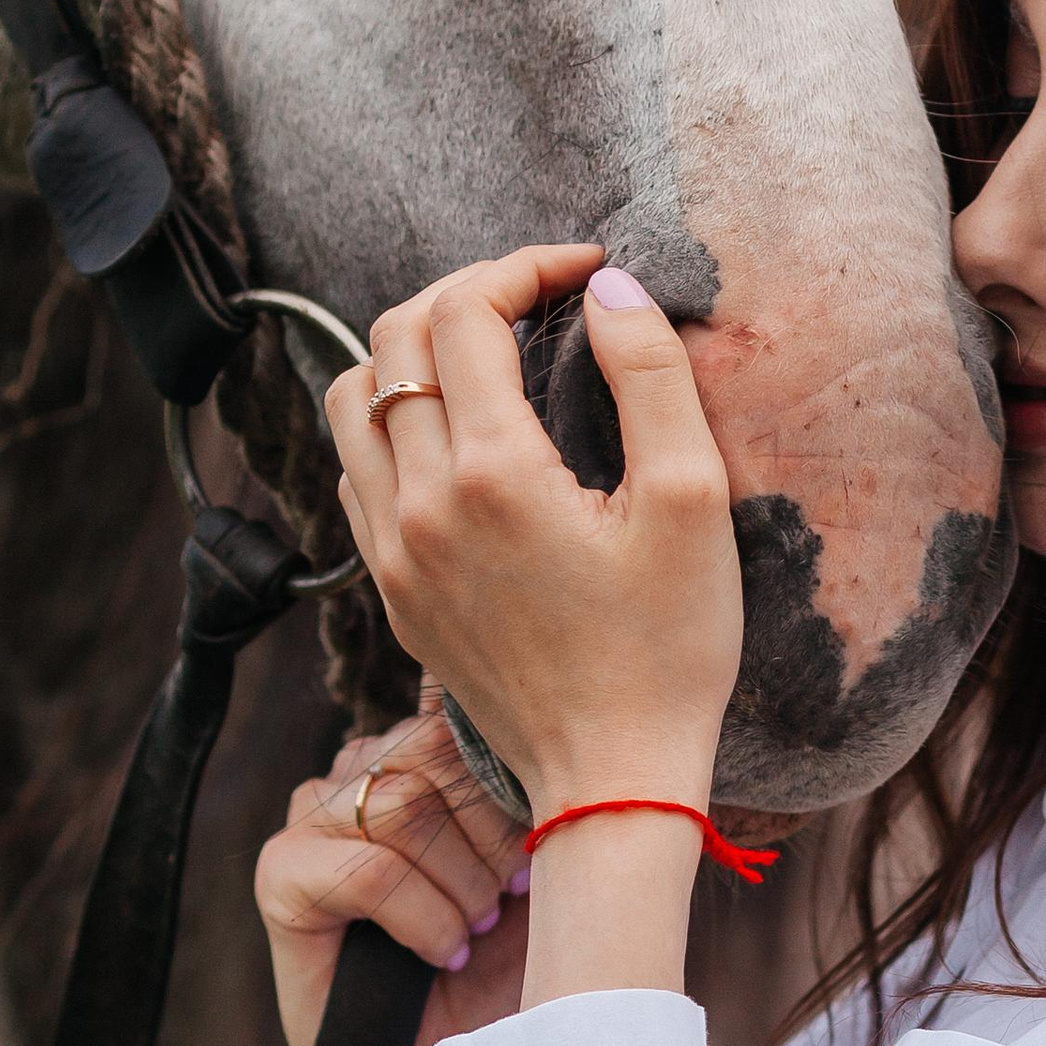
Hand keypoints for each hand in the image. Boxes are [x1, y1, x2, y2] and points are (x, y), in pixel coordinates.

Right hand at [256, 689, 531, 1045]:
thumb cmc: (511, 972)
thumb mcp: (541, 863)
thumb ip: (525, 786)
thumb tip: (537, 715)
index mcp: (417, 754)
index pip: (453, 712)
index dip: (508, 774)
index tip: (536, 847)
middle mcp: (359, 773)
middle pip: (433, 752)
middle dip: (492, 835)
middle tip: (508, 899)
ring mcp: (313, 821)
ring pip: (404, 805)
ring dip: (461, 883)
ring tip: (474, 931)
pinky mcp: (280, 879)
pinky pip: (366, 869)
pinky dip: (422, 918)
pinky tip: (440, 953)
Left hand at [325, 250, 745, 1008]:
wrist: (610, 777)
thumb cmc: (668, 650)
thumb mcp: (694, 501)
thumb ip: (652, 376)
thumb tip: (613, 289)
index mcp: (492, 473)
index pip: (466, 312)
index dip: (526, 267)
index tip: (586, 272)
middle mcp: (418, 504)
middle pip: (394, 337)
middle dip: (465, 293)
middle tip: (539, 298)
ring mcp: (391, 549)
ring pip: (351, 398)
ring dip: (412, 353)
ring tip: (486, 353)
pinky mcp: (390, 587)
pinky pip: (355, 470)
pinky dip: (393, 423)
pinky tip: (461, 434)